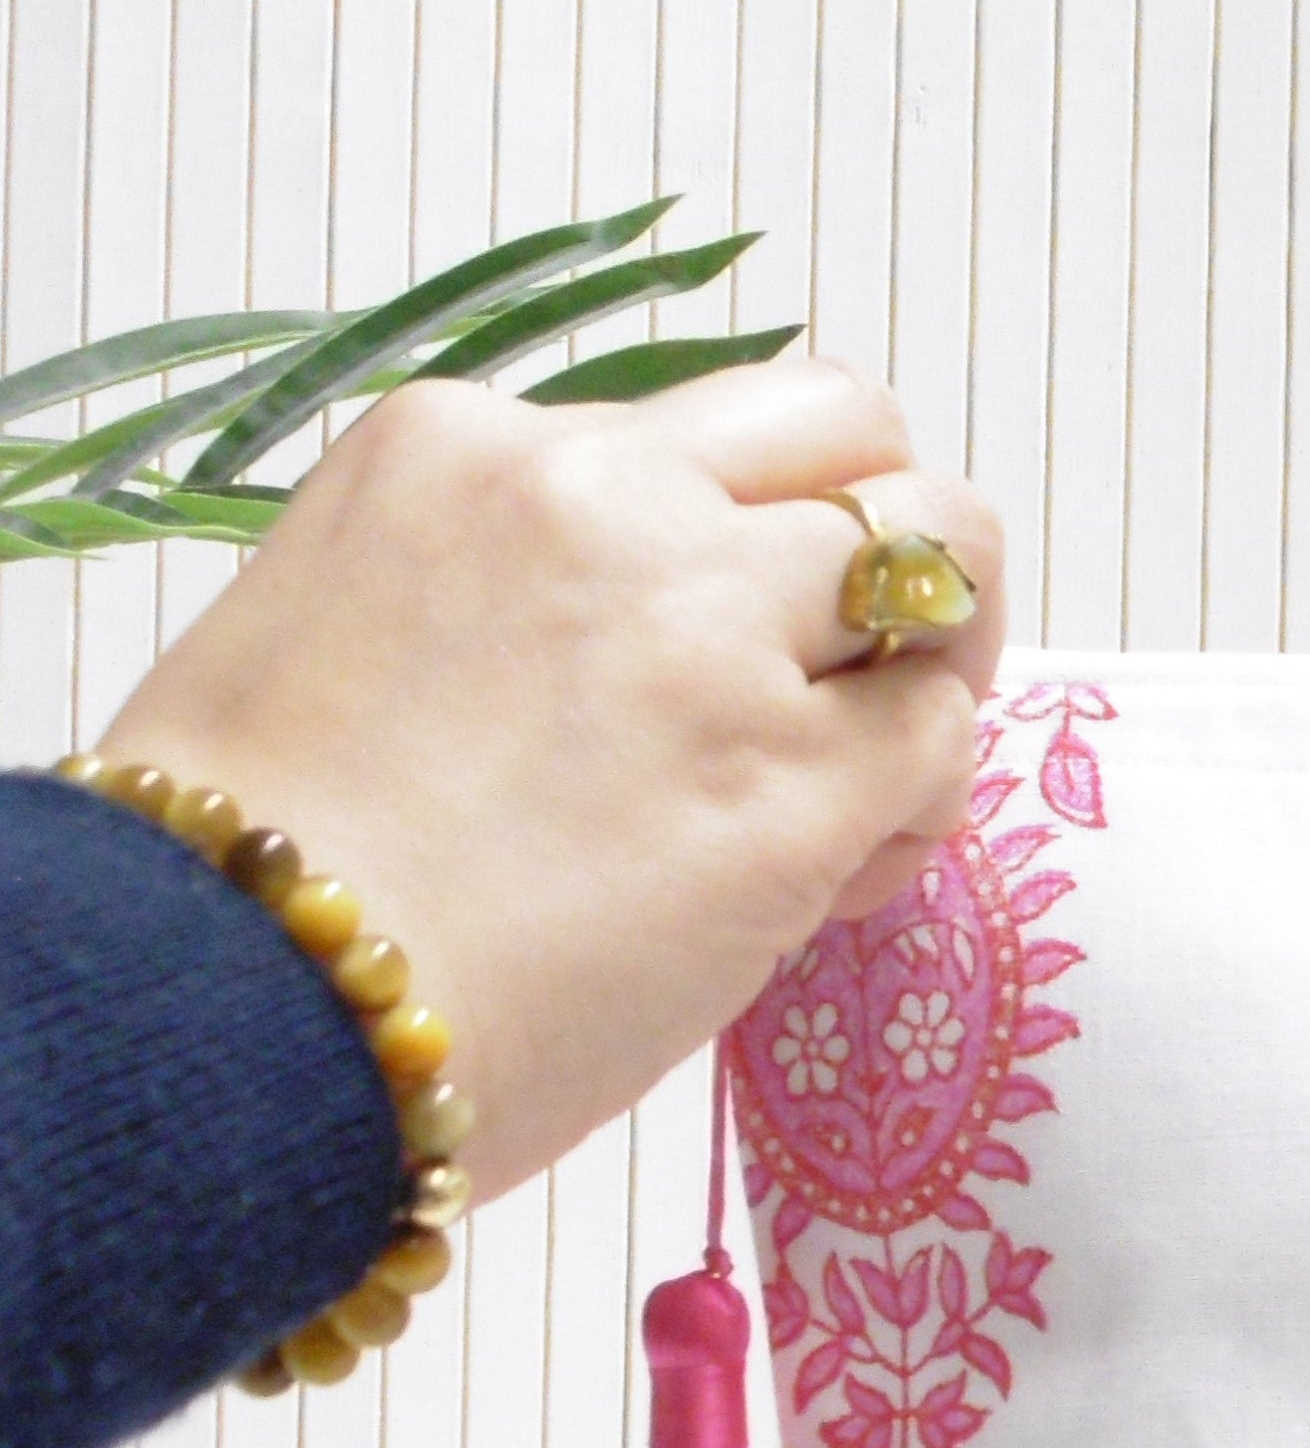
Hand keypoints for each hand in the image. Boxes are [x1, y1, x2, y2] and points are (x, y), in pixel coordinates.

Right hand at [98, 361, 1005, 1202]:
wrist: (228, 1018)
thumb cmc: (257, 878)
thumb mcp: (352, 632)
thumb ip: (520, 596)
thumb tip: (656, 652)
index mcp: (469, 448)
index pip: (703, 430)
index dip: (747, 532)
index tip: (718, 640)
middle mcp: (605, 500)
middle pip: (853, 437)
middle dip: (891, 544)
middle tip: (866, 670)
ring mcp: (710, 630)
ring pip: (940, 552)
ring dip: (935, 659)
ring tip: (870, 779)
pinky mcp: (791, 779)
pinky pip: (942, 736)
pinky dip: (920, 806)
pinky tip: (836, 884)